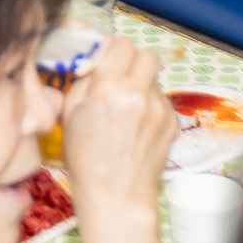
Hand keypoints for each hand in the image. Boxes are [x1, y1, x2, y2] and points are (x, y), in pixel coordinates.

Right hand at [60, 37, 174, 242]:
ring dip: (142, 85)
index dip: (113, 51)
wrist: (116, 198)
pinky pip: (162, 101)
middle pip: (146, 54)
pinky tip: (137, 128)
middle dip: (133, 62)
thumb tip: (98, 58)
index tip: (107, 61)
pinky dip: (150, 107)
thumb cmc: (86, 161)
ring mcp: (159, 108)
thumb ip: (85, 80)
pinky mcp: (172, 122)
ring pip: (154, 79)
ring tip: (127, 111)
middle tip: (121, 79)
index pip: (121, 44)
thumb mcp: (69, 114)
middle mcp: (137, 93)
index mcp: (107, 87)